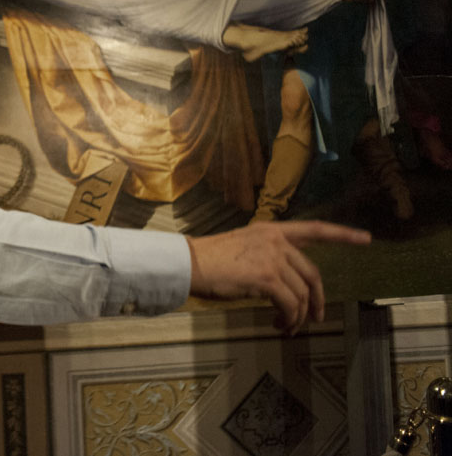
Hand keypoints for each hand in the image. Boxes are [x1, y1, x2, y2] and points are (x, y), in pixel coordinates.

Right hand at [187, 221, 369, 334]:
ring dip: (298, 316)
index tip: (366, 238)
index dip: (342, 234)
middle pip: (312, 273)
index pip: (314, 229)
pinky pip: (291, 304)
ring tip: (287, 327)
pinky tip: (280, 324)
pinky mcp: (267, 278)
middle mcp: (276, 241)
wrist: (189, 263)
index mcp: (271, 230)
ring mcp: (272, 258)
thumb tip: (283, 282)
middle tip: (315, 318)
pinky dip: (290, 319)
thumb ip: (267, 255)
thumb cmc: (209, 259)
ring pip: (302, 294)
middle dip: (318, 300)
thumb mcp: (243, 247)